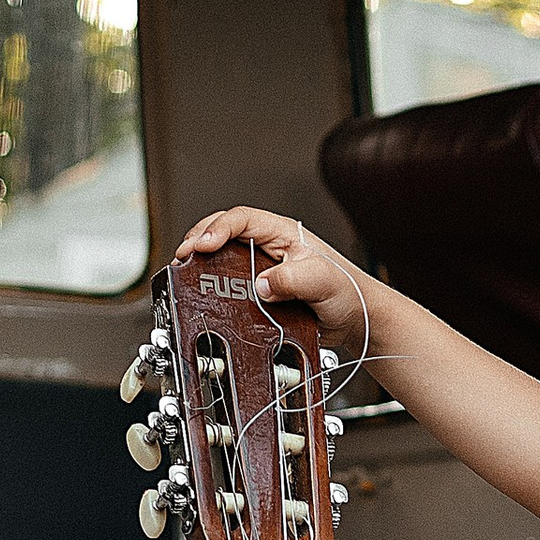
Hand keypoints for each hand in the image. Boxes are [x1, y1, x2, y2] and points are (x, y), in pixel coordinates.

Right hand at [173, 204, 372, 350]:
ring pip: (222, 258)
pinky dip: (212, 288)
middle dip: (198, 241)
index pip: (241, 218)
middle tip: (183, 257)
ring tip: (185, 273)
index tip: (203, 245)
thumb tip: (262, 285)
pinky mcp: (259, 292)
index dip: (217, 228)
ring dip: (201, 264)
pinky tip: (204, 295)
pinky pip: (229, 285)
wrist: (356, 320)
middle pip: (223, 233)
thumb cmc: (348, 292)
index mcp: (282, 233)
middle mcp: (268, 247)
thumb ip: (293, 279)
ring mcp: (261, 269)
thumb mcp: (323, 281)